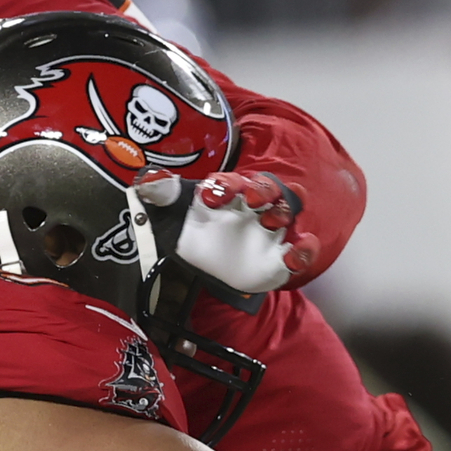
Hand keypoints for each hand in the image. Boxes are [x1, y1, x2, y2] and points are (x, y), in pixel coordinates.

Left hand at [171, 170, 317, 292]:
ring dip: (283, 212)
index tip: (209, 198)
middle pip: (271, 186)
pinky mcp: (282, 257)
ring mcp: (272, 231)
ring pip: (290, 209)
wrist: (206, 271)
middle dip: (263, 189)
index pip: (234, 180)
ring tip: (269, 223)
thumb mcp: (173, 215)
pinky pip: (303, 249)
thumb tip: (147, 181)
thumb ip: (163, 194)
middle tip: (249, 199)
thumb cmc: (196, 234)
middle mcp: (255, 206)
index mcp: (230, 193)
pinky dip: (304, 251)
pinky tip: (292, 257)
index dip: (224, 184)